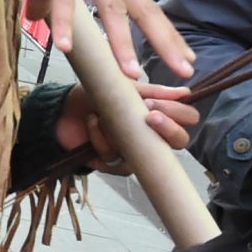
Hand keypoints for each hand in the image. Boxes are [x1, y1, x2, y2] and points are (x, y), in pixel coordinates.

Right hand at [13, 0, 194, 79]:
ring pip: (111, 8)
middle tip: (183, 69)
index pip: (147, 7)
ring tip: (131, 72)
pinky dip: (65, 22)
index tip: (186, 59)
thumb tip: (37, 19)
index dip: (167, 33)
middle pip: (142, 9)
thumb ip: (49, 0)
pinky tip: (64, 46)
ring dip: (121, 41)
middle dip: (164, 41)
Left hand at [57, 80, 197, 162]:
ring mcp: (136, 152)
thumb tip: (184, 92)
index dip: (179, 113)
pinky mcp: (115, 164)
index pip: (188, 118)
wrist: (63, 110)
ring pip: (146, 153)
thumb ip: (152, 91)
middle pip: (180, 142)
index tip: (157, 103)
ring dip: (122, 131)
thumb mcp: (122, 87)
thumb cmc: (96, 95)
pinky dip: (101, 141)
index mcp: (161, 114)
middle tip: (149, 116)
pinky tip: (92, 124)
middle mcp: (153, 136)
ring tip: (102, 116)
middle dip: (168, 129)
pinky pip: (117, 160)